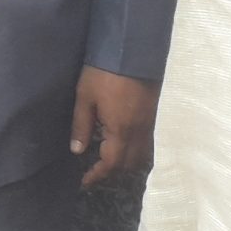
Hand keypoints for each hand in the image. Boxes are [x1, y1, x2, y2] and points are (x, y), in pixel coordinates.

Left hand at [70, 67, 158, 186]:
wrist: (132, 49)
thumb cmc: (104, 72)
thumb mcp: (85, 97)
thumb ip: (81, 126)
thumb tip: (77, 151)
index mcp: (121, 130)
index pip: (112, 163)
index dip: (97, 175)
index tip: (84, 181)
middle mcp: (139, 131)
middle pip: (130, 164)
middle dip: (113, 171)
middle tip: (94, 170)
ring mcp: (149, 123)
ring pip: (141, 154)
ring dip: (126, 161)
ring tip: (108, 157)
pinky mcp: (152, 114)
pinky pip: (146, 142)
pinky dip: (134, 149)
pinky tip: (121, 141)